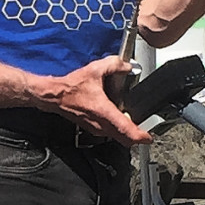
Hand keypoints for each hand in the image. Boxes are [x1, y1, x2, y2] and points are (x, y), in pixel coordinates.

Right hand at [36, 56, 153, 145]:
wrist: (55, 96)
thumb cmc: (71, 87)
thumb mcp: (95, 70)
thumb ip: (115, 65)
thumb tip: (127, 65)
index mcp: (105, 113)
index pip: (127, 131)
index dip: (141, 137)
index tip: (149, 138)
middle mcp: (102, 124)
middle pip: (125, 139)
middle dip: (137, 136)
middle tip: (146, 131)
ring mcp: (96, 128)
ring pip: (117, 136)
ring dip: (126, 132)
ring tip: (134, 122)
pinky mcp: (92, 127)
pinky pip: (109, 132)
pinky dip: (117, 129)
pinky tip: (119, 117)